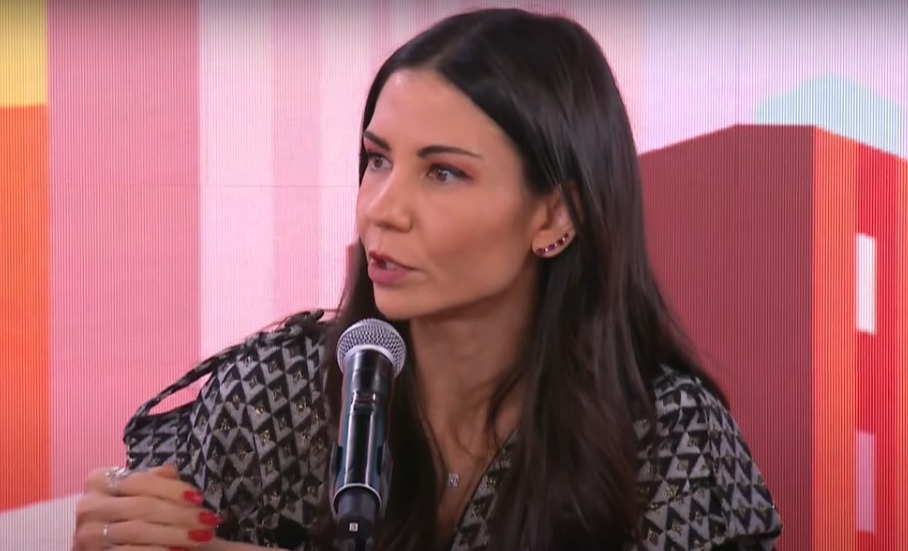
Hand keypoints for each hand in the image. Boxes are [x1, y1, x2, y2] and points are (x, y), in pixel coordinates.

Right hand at [72, 464, 221, 550]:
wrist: (109, 543)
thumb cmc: (130, 511)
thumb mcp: (140, 491)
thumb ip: (155, 481)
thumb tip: (172, 471)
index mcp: (99, 480)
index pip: (141, 481)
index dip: (173, 489)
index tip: (200, 497)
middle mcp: (89, 506)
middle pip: (142, 507)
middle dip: (181, 515)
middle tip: (209, 521)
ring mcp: (88, 534)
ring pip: (138, 532)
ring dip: (175, 535)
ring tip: (201, 537)